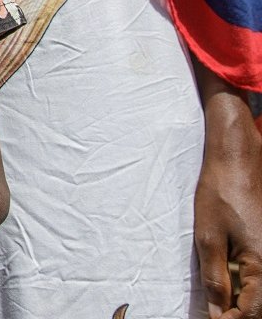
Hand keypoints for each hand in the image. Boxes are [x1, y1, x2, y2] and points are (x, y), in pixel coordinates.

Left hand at [194, 89, 261, 318]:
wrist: (237, 160)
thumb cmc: (221, 193)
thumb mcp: (208, 237)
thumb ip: (215, 278)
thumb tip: (216, 314)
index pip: (250, 315)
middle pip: (258, 309)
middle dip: (235, 316)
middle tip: (212, 315)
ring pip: (259, 297)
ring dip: (240, 305)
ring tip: (217, 306)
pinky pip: (258, 280)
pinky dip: (244, 289)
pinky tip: (227, 287)